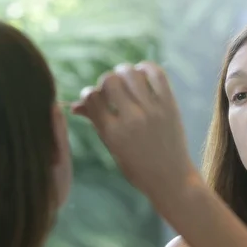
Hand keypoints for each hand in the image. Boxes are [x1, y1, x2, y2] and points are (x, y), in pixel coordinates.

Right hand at [72, 62, 196, 198]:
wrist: (171, 178)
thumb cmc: (137, 167)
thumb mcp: (112, 147)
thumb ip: (96, 122)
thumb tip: (75, 105)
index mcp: (113, 133)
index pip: (91, 97)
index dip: (89, 93)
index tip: (95, 98)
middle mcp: (132, 120)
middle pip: (109, 80)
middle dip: (106, 81)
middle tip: (112, 91)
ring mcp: (153, 111)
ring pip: (131, 72)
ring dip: (124, 72)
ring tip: (127, 82)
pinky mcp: (170, 106)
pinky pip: (157, 74)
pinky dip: (146, 68)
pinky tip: (142, 76)